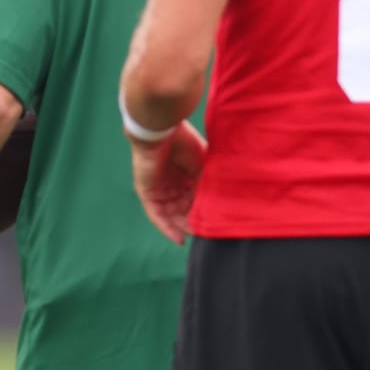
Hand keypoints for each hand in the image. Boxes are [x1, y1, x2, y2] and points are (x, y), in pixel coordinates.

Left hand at [129, 121, 206, 244]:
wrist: (162, 132)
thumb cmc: (185, 142)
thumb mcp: (203, 164)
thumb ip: (208, 180)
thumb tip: (222, 199)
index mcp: (187, 175)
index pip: (197, 198)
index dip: (206, 210)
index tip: (217, 222)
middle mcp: (174, 184)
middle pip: (184, 209)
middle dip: (195, 221)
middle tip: (207, 232)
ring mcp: (160, 190)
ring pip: (172, 215)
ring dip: (183, 226)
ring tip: (196, 236)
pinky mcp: (148, 194)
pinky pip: (157, 216)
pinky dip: (167, 228)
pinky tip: (179, 238)